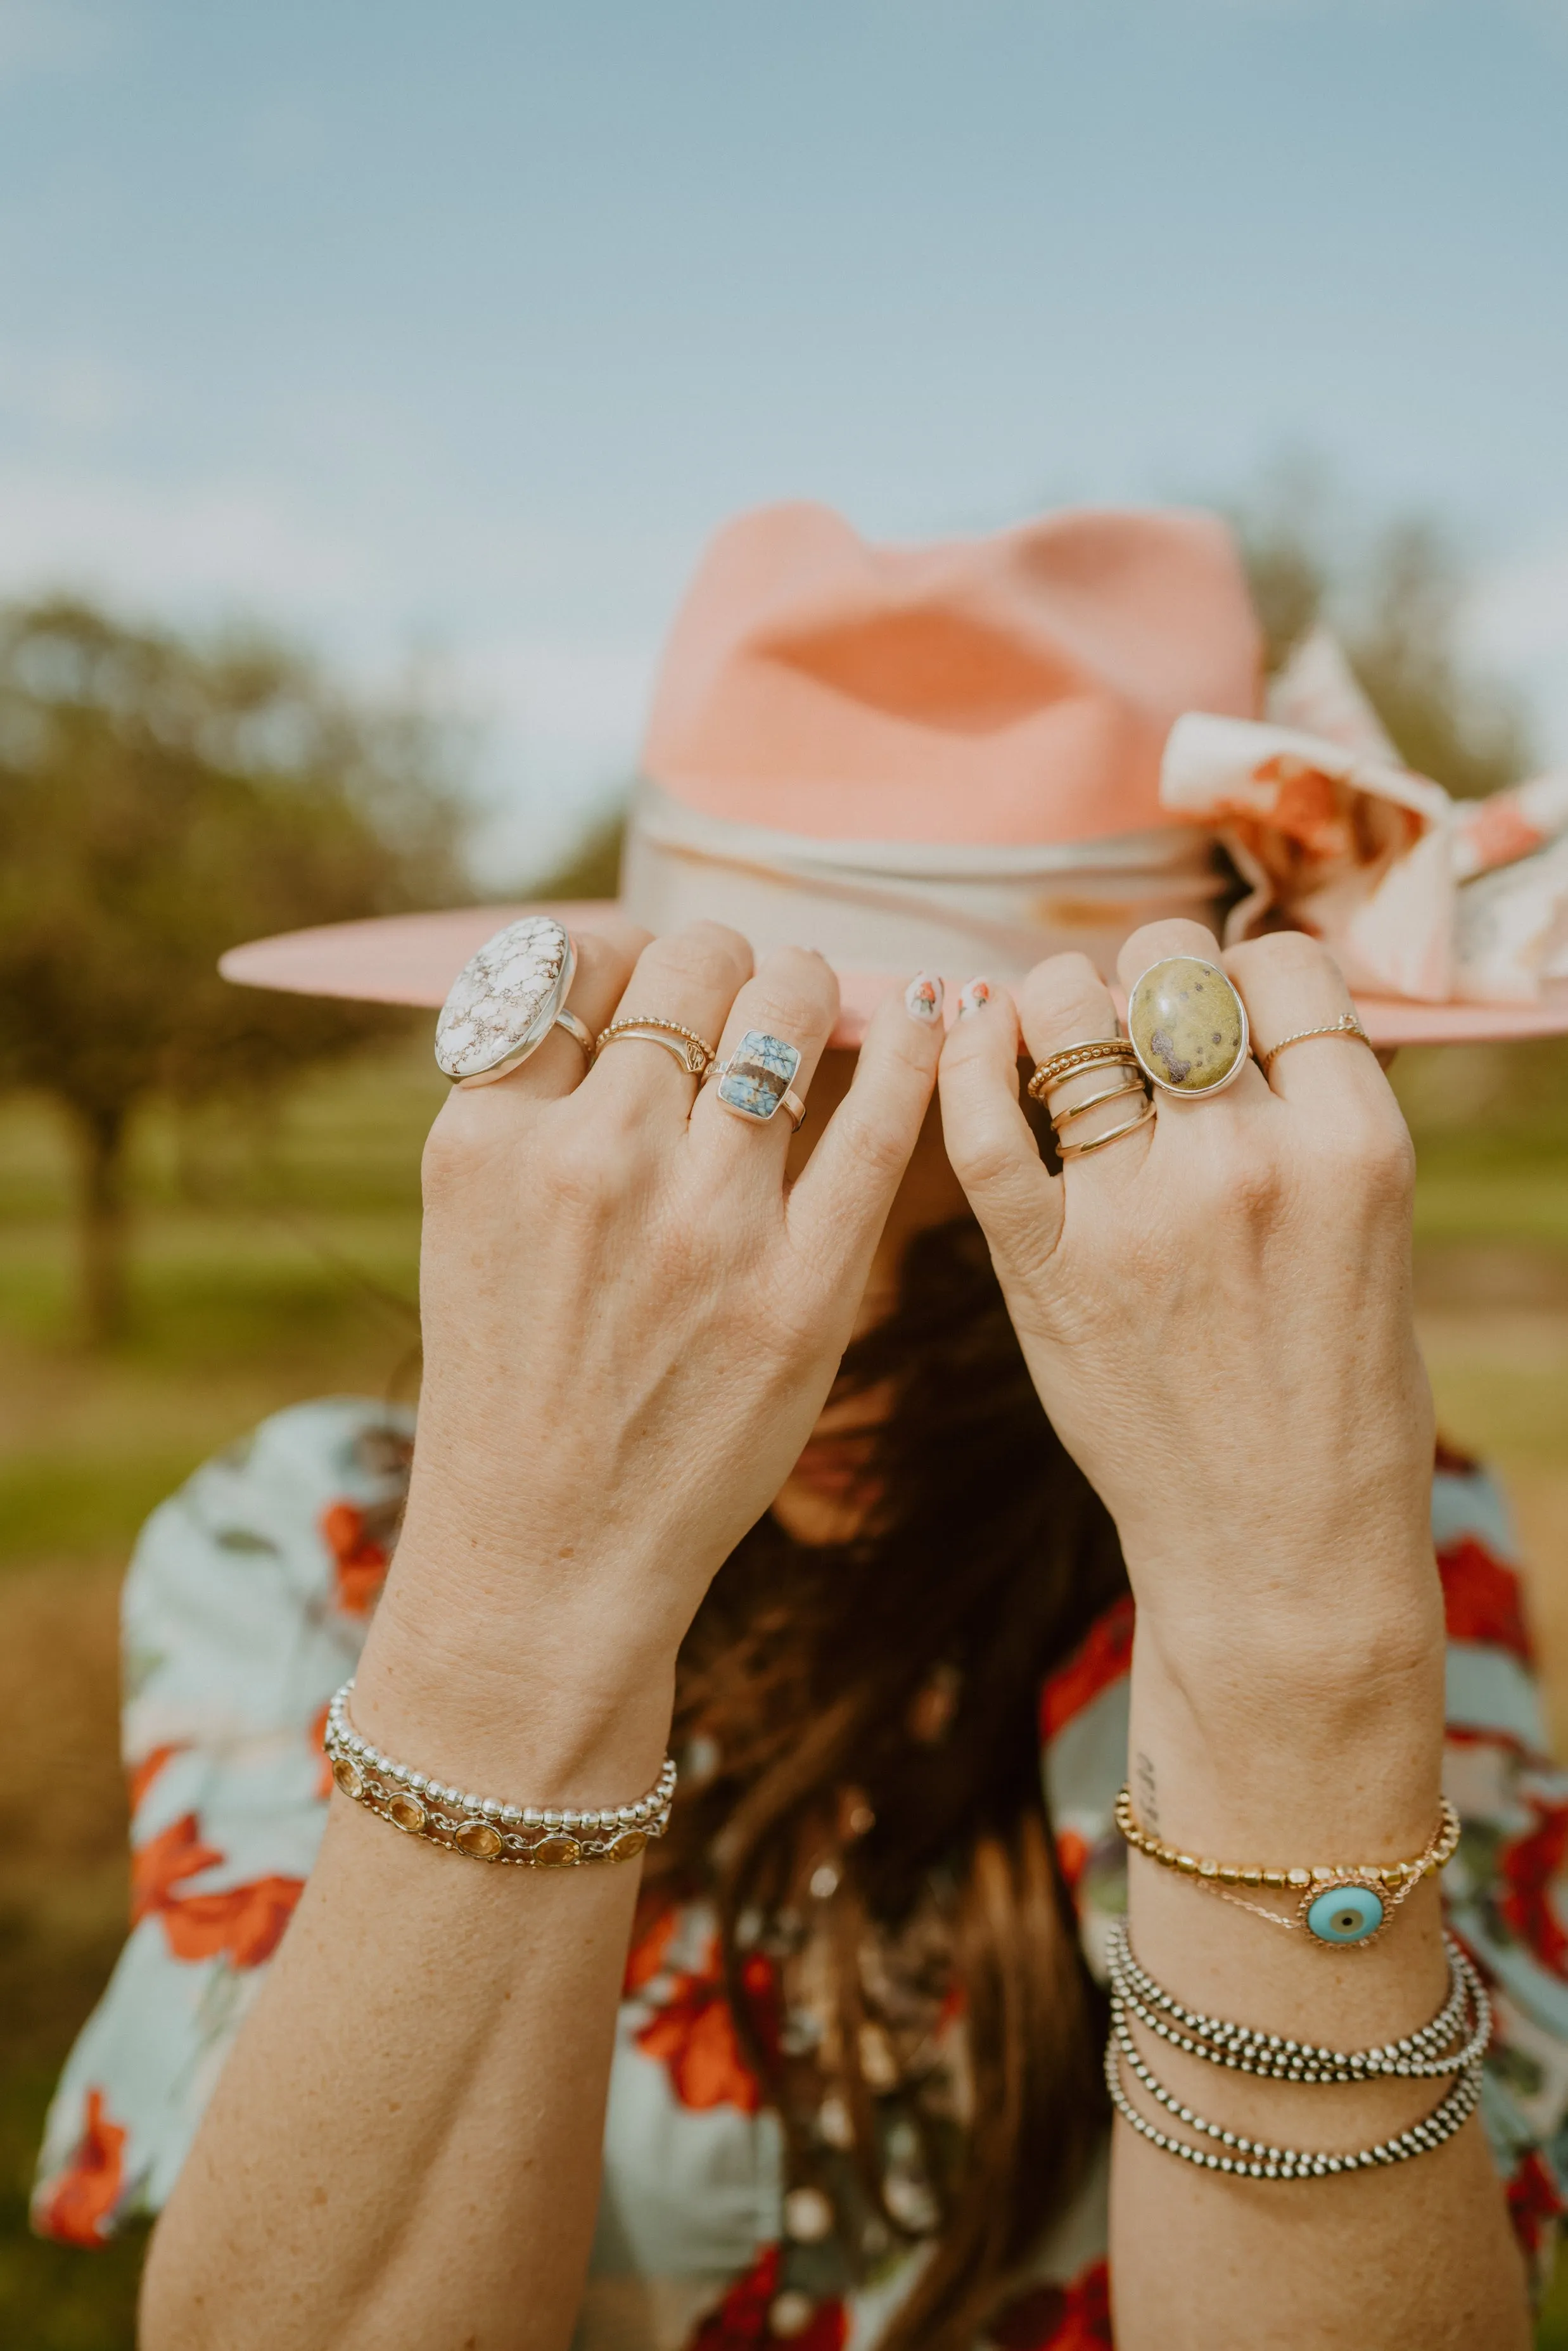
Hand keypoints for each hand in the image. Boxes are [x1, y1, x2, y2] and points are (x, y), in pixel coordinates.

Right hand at [357, 924, 942, 1787]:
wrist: (545, 1557)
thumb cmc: (512, 1381)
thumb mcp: (473, 1220)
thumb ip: (534, 1101)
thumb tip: (631, 976)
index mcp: (490, 1139)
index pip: (579, 963)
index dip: (629, 958)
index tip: (654, 986)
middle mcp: (592, 1163)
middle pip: (693, 968)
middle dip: (726, 964)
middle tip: (743, 999)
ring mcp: (702, 1228)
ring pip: (785, 1011)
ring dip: (806, 991)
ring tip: (812, 1013)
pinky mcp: (800, 1293)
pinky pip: (877, 1124)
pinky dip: (909, 1049)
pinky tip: (925, 1016)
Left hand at [937, 920, 1440, 1702]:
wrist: (1281, 1546)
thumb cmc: (1336, 1389)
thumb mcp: (1370, 1226)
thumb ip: (1310, 1113)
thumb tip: (1239, 1001)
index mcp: (1352, 1144)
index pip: (1282, 966)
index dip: (1243, 970)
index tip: (1222, 1009)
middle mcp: (1248, 1160)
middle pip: (1168, 969)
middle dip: (1146, 976)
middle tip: (1135, 1024)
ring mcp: (1139, 1213)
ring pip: (1066, 1016)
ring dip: (1056, 1006)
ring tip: (1058, 1040)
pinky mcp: (1047, 1268)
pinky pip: (980, 1125)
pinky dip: (961, 1061)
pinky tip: (972, 1041)